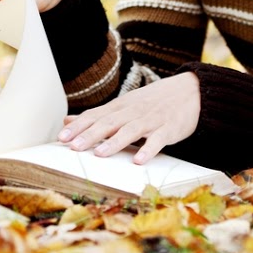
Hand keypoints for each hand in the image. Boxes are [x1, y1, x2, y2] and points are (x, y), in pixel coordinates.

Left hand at [59, 72, 199, 165]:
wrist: (190, 91)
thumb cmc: (152, 101)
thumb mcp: (124, 105)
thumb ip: (97, 115)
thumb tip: (68, 120)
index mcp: (120, 107)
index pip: (96, 115)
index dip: (79, 126)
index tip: (62, 137)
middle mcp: (133, 111)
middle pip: (109, 123)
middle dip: (90, 134)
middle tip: (74, 146)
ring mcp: (151, 119)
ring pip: (130, 130)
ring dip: (115, 142)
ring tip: (100, 154)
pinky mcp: (169, 128)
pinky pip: (157, 140)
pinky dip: (148, 150)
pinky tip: (139, 161)